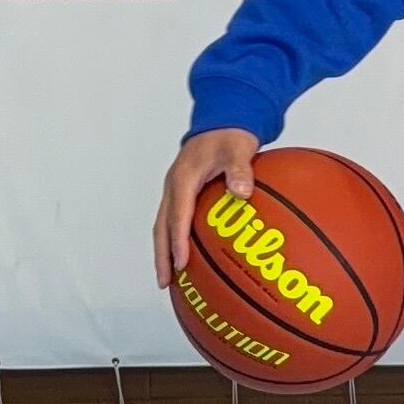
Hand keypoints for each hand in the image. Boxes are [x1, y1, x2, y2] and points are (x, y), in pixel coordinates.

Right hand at [154, 127, 257, 290]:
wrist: (221, 120)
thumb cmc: (230, 135)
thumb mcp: (238, 148)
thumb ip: (240, 169)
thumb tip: (242, 191)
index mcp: (183, 178)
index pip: (178, 215)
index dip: (178, 241)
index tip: (181, 264)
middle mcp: (174, 186)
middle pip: (162, 227)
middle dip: (162, 256)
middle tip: (164, 283)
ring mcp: (175, 191)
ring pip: (164, 226)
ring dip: (164, 252)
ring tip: (168, 279)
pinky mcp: (182, 193)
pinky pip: (174, 221)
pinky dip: (174, 241)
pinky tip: (186, 259)